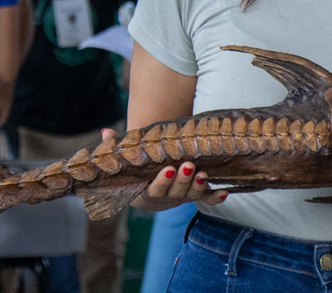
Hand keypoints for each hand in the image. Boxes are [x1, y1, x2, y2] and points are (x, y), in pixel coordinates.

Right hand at [100, 128, 227, 211]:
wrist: (153, 188)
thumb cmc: (140, 171)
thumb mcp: (129, 162)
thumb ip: (118, 148)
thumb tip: (106, 132)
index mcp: (148, 192)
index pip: (154, 190)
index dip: (162, 181)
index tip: (168, 169)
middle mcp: (167, 198)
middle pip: (175, 193)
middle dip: (183, 180)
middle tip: (189, 166)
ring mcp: (182, 197)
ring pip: (192, 195)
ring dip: (199, 186)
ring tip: (204, 174)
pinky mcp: (196, 196)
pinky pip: (207, 199)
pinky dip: (215, 197)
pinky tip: (225, 192)